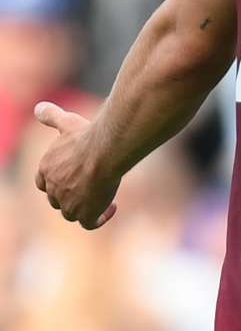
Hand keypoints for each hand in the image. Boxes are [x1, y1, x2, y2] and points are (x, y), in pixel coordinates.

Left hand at [33, 102, 119, 228]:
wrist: (105, 150)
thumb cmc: (87, 136)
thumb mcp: (68, 123)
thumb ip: (52, 117)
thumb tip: (38, 107)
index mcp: (46, 169)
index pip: (44, 183)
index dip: (58, 182)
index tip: (76, 177)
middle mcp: (53, 189)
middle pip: (58, 200)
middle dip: (73, 195)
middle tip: (94, 186)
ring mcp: (68, 203)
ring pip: (72, 213)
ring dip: (88, 207)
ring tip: (106, 196)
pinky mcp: (85, 213)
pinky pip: (89, 223)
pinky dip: (99, 217)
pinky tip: (112, 206)